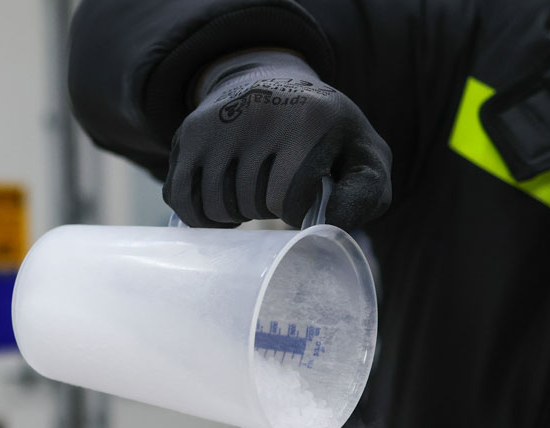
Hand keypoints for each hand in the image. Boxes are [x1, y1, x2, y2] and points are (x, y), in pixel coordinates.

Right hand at [163, 51, 390, 229]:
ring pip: (215, 206)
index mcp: (310, 120)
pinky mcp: (190, 133)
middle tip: (276, 195)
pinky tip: (221, 207)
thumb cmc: (322, 133)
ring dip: (234, 215)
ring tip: (250, 198)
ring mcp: (219, 123)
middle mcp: (259, 114)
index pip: (289, 200)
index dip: (296, 213)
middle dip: (266, 211)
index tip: (305, 201)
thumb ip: (367, 193)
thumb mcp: (363, 155)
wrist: (271, 81)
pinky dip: (200, 216)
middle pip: (251, 204)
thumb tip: (332, 224)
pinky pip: (182, 197)